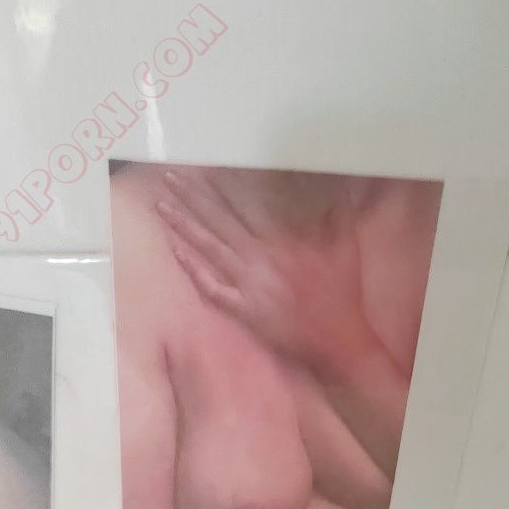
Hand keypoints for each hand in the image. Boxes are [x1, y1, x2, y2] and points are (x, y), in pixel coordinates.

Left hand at [156, 170, 376, 373]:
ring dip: (185, 226)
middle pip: (220, 221)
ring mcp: (250, 284)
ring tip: (161, 205)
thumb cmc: (343, 296)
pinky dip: (194, 270)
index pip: (247, 205)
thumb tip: (343, 186)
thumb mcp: (347, 248)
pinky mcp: (244, 309)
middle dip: (193, 198)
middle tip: (170, 176)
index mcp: (285, 240)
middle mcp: (263, 258)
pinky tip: (175, 251)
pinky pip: (212, 289)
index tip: (202, 168)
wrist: (340, 340)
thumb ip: (339, 215)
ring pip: (210, 248)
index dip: (223, 186)